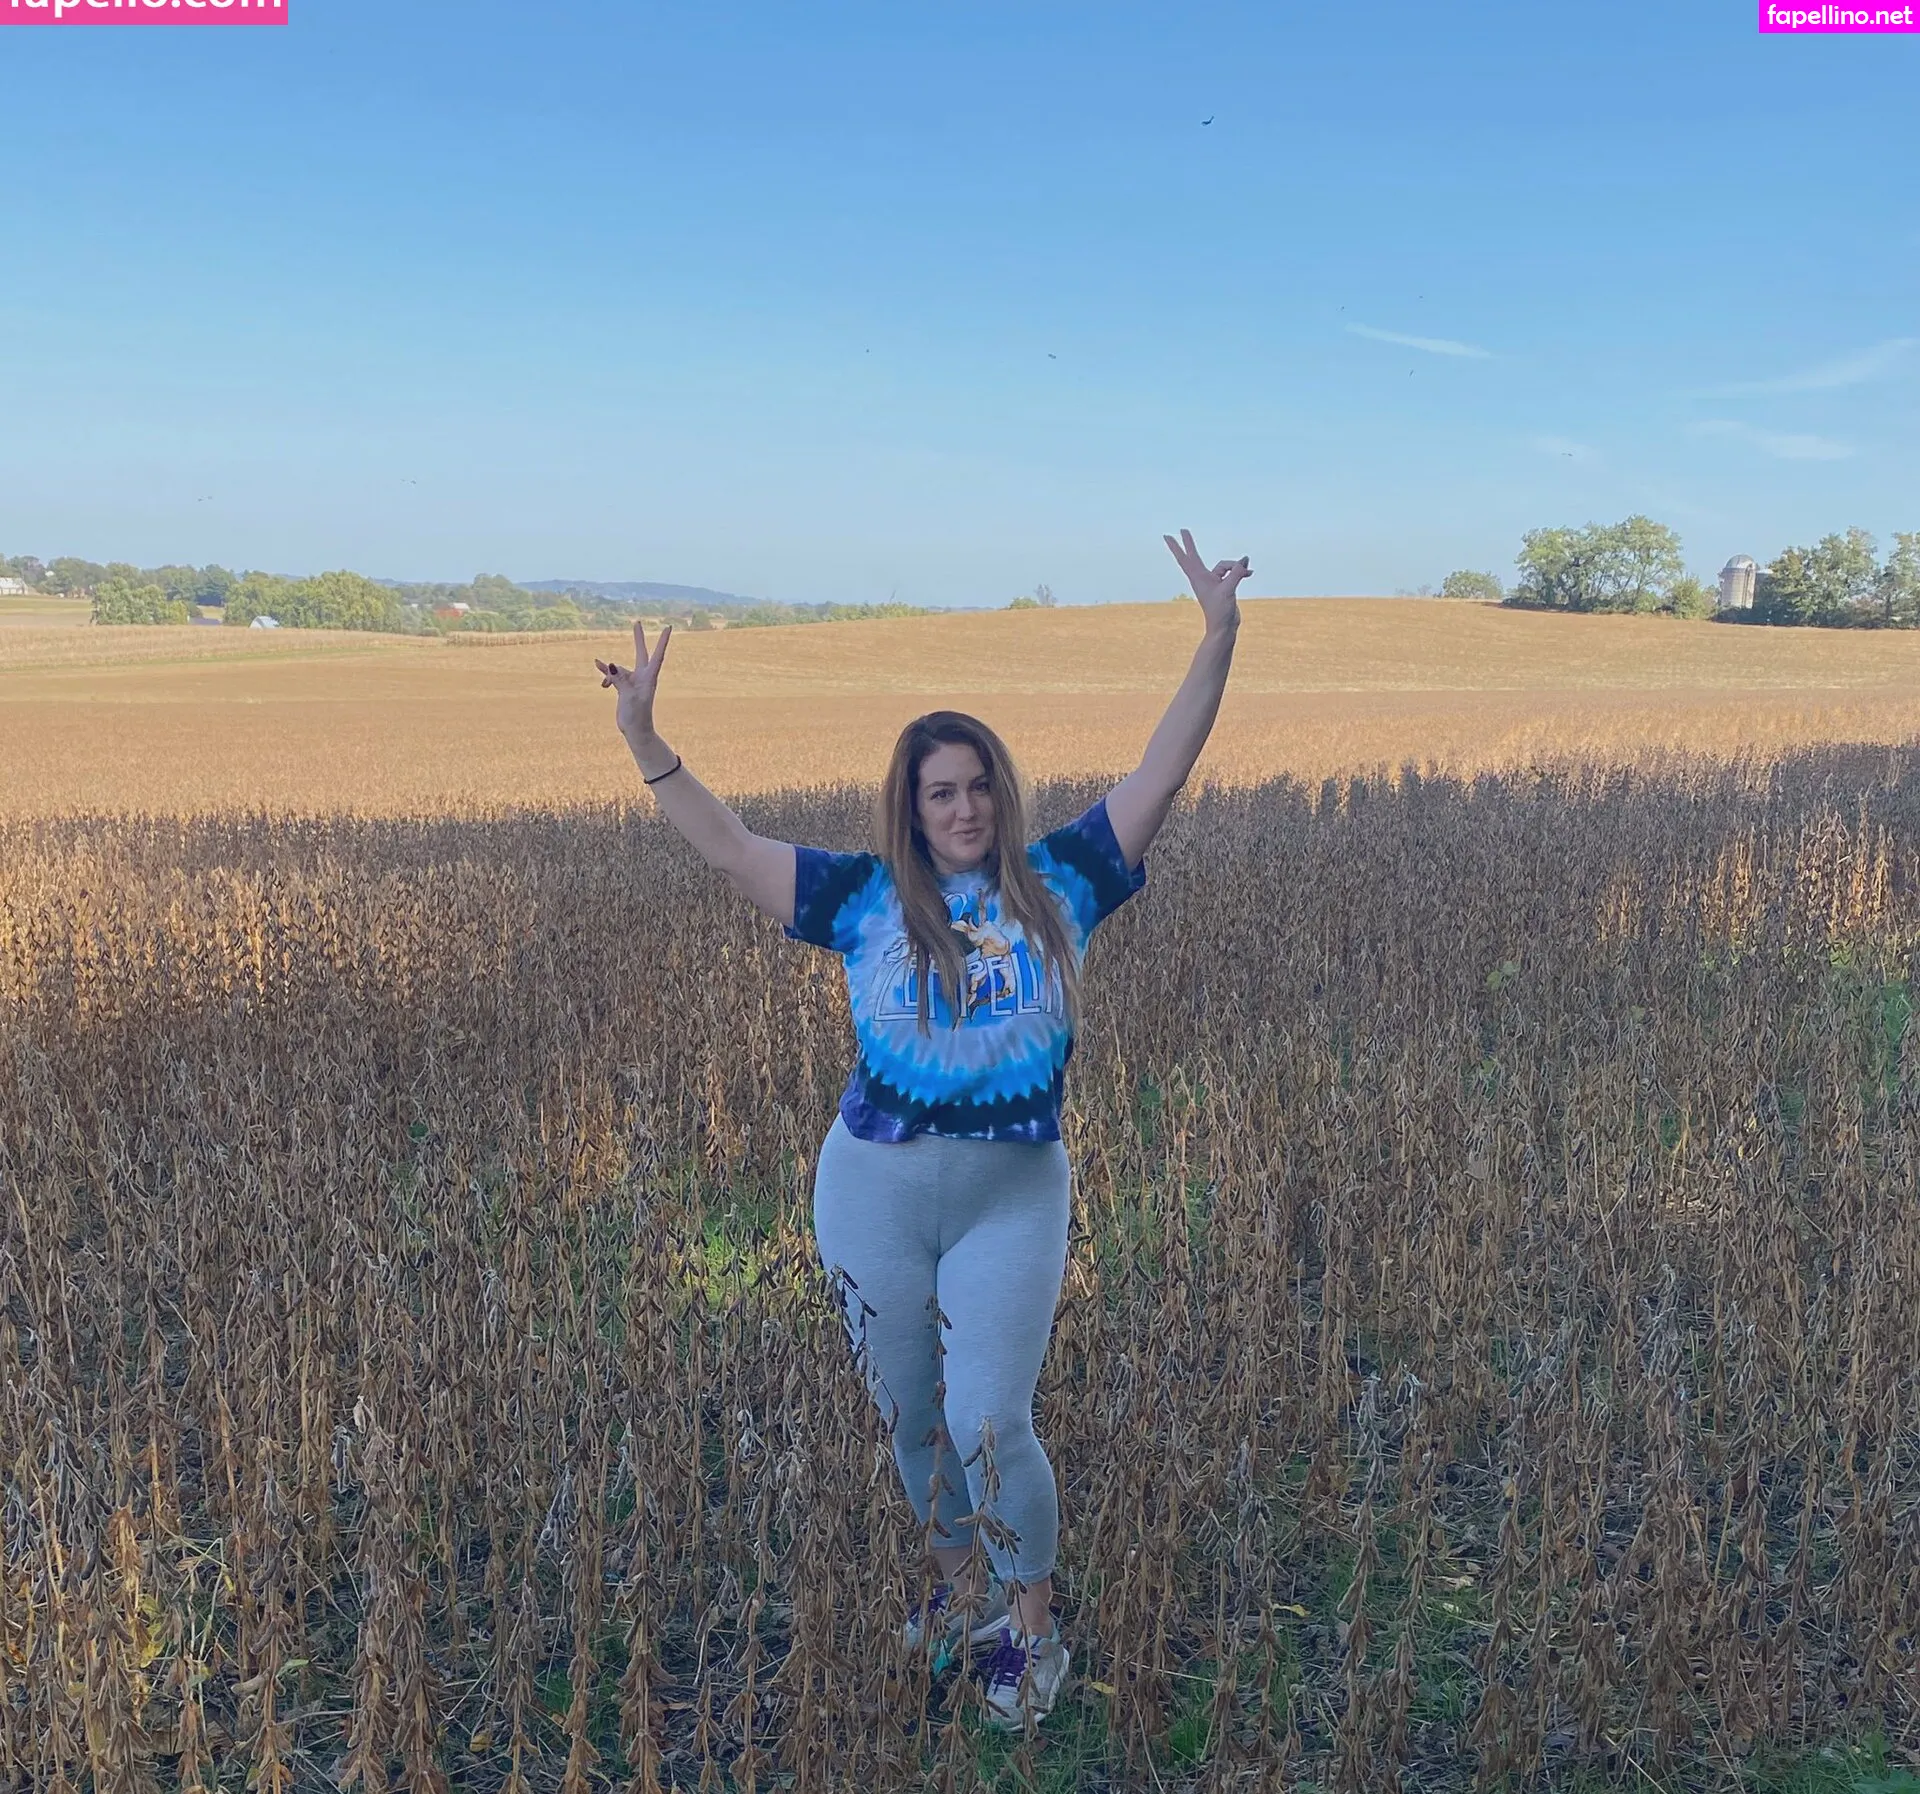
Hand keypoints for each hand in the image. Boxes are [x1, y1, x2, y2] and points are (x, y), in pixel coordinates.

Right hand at [595, 620, 671, 743]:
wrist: (636, 730)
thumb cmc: (637, 715)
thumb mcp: (627, 695)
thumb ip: (619, 679)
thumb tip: (609, 665)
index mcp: (649, 677)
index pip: (657, 655)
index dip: (662, 640)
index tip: (667, 627)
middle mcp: (643, 676)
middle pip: (640, 653)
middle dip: (638, 639)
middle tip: (637, 622)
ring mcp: (634, 681)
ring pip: (619, 669)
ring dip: (610, 673)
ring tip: (603, 680)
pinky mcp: (625, 687)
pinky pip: (614, 676)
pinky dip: (607, 677)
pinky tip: (602, 684)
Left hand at [1163, 528, 1249, 634]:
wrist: (1223, 628)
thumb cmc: (1220, 611)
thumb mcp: (1229, 589)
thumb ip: (1236, 572)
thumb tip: (1245, 560)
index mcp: (1199, 578)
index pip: (1186, 558)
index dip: (1178, 546)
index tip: (1167, 536)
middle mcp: (1203, 578)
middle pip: (1194, 556)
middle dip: (1189, 544)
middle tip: (1182, 530)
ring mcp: (1212, 582)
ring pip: (1224, 566)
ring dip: (1236, 566)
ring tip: (1248, 572)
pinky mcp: (1223, 586)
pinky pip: (1232, 573)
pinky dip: (1241, 572)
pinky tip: (1250, 574)